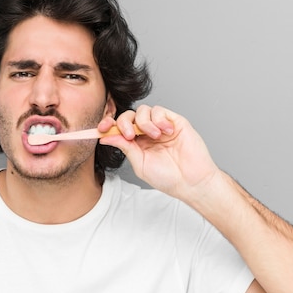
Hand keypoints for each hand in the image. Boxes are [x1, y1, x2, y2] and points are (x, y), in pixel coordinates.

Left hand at [98, 105, 220, 200]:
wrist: (191, 181)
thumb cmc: (168, 178)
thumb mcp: (140, 164)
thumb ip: (125, 148)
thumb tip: (106, 136)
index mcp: (137, 144)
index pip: (119, 128)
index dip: (109, 125)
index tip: (101, 128)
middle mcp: (147, 133)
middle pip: (129, 116)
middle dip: (124, 122)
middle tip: (129, 135)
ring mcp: (161, 126)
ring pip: (143, 111)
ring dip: (144, 122)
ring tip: (154, 136)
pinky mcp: (174, 121)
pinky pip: (160, 110)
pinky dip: (158, 119)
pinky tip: (165, 132)